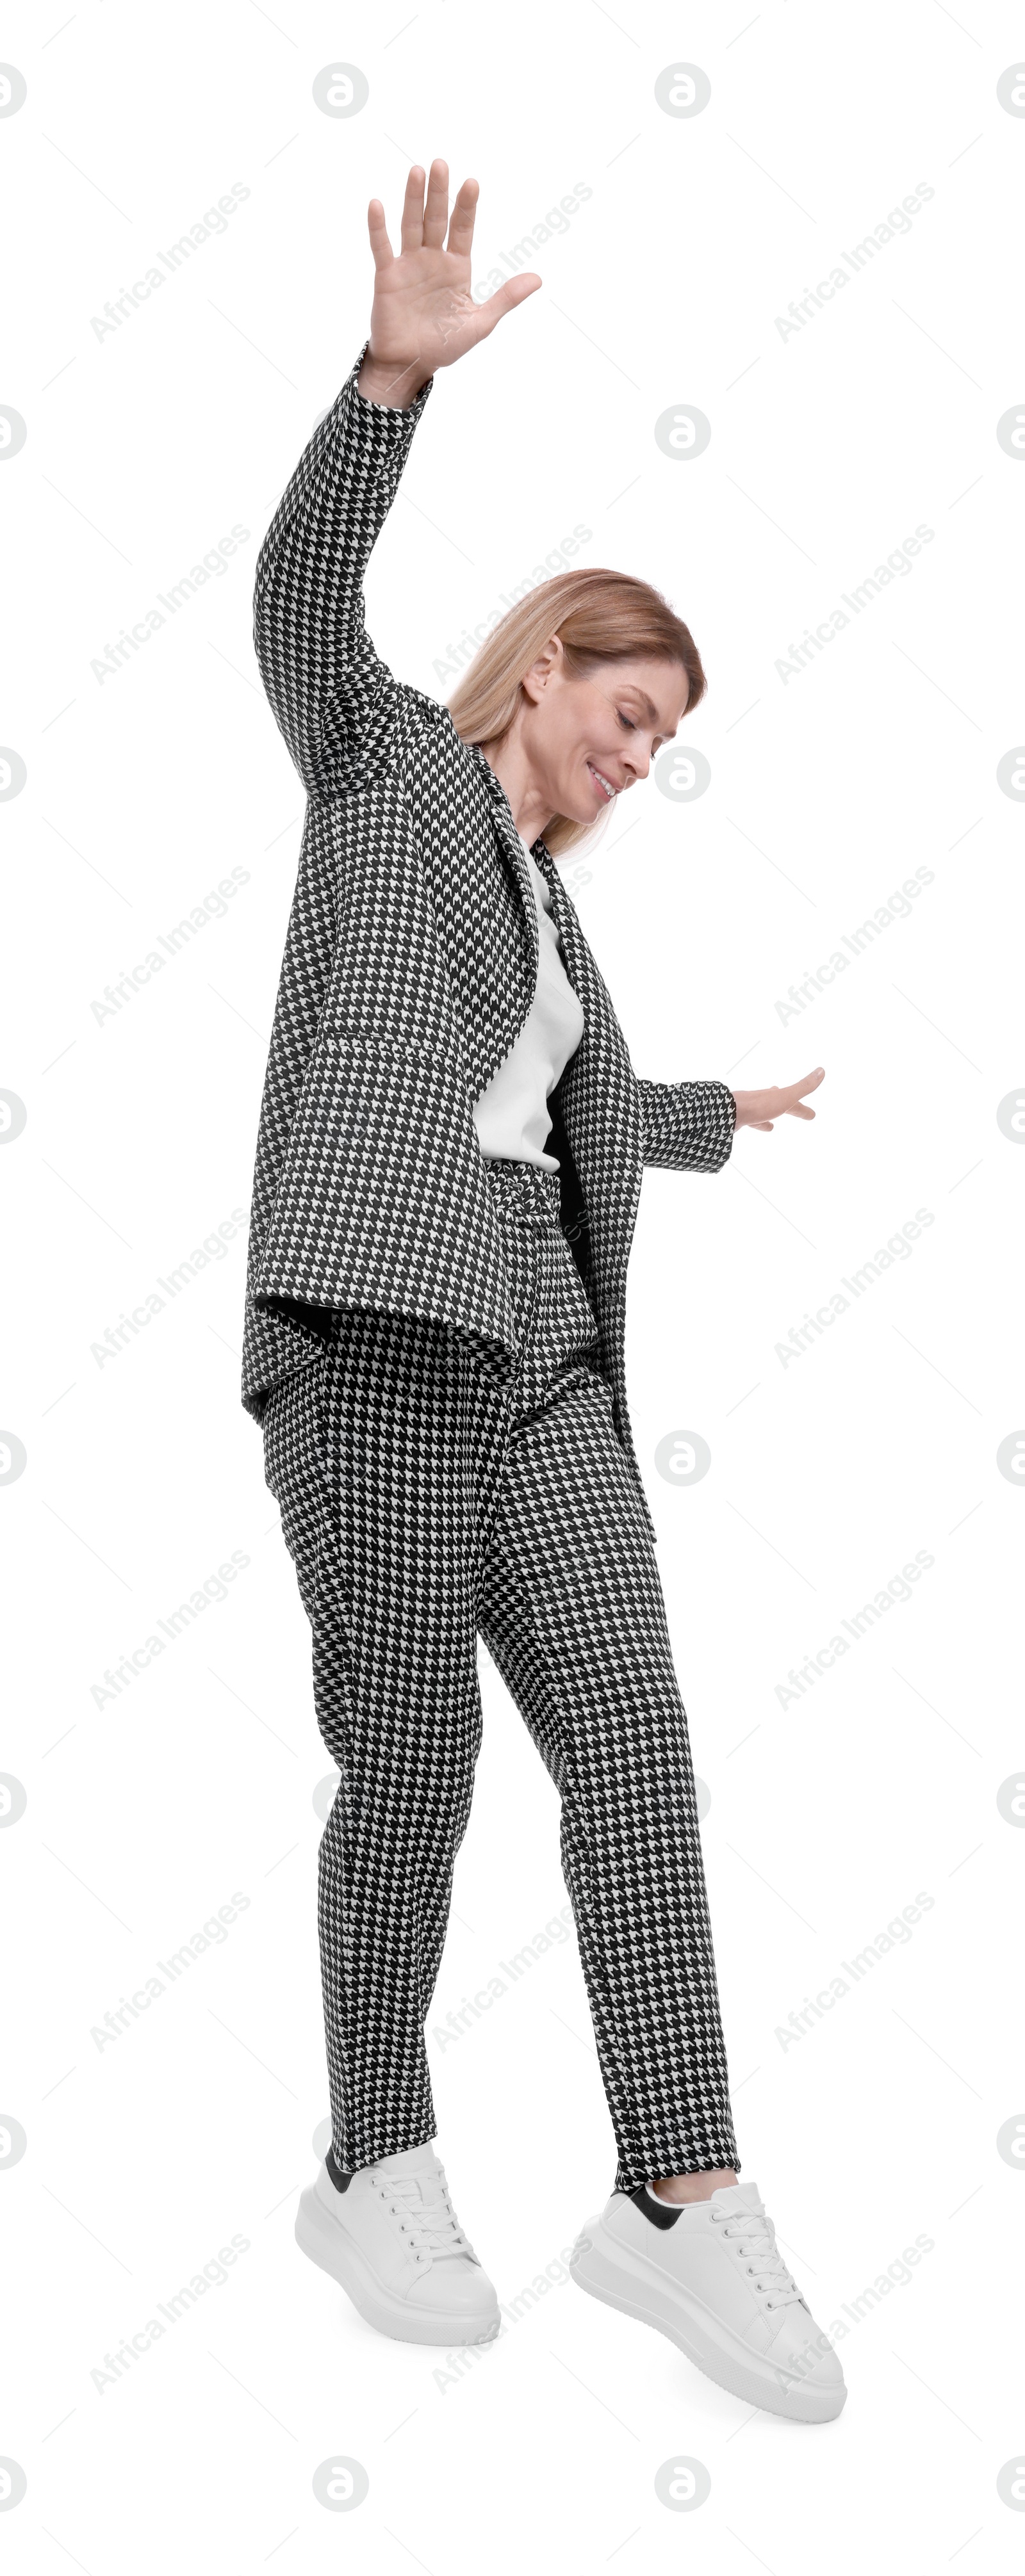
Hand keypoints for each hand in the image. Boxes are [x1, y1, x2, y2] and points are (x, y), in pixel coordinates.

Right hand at [358, 160, 540, 406]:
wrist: (411, 366)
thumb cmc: (445, 346)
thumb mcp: (480, 322)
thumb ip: (506, 297)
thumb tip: (538, 278)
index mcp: (457, 267)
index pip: (463, 229)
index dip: (466, 207)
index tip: (472, 183)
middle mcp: (432, 259)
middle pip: (436, 219)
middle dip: (439, 193)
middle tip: (441, 164)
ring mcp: (409, 265)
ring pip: (411, 225)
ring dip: (413, 199)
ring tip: (417, 172)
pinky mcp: (387, 277)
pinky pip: (382, 248)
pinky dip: (378, 227)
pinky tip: (377, 205)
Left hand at [732, 1066, 824, 1132]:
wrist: (729, 1112)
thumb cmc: (759, 1106)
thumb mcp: (786, 1097)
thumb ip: (803, 1087)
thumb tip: (821, 1070)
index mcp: (775, 1096)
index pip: (794, 1101)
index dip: (803, 1109)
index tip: (812, 1115)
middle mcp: (763, 1100)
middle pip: (779, 1103)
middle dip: (788, 1107)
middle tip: (795, 1110)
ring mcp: (751, 1109)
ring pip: (764, 1111)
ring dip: (770, 1114)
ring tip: (772, 1124)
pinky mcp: (740, 1119)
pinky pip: (752, 1121)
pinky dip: (757, 1124)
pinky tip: (757, 1127)